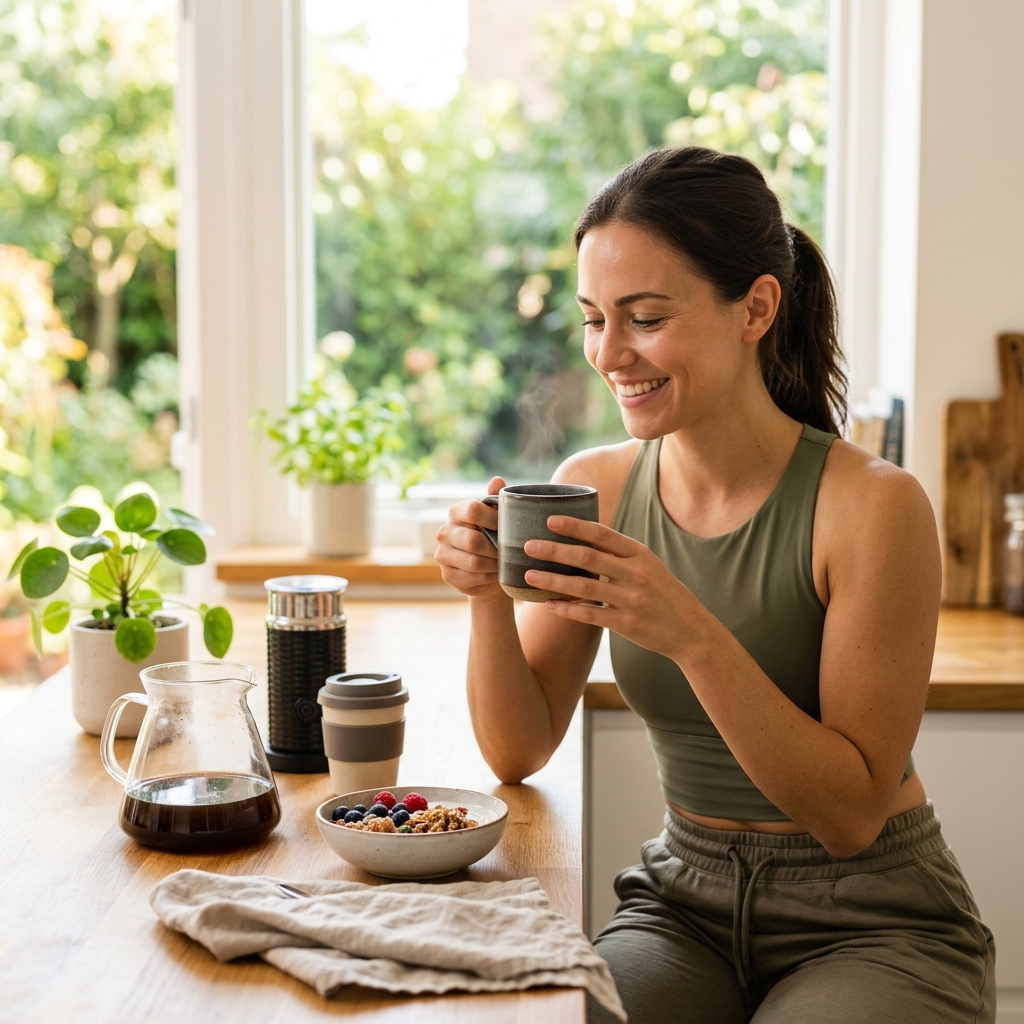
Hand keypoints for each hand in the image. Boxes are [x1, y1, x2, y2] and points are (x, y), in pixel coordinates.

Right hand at [434, 477, 507, 599]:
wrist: (490, 570)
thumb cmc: (495, 538)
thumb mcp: (498, 518)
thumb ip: (496, 500)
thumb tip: (497, 480)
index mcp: (456, 512)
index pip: (472, 510)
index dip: (493, 519)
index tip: (510, 527)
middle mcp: (444, 532)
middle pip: (473, 540)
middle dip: (496, 548)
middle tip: (510, 552)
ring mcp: (442, 554)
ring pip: (473, 562)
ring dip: (494, 564)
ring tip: (505, 563)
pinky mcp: (447, 575)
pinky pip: (471, 578)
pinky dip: (488, 577)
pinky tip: (495, 574)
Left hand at [523, 516, 705, 662]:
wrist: (691, 630)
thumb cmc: (663, 592)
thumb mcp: (648, 565)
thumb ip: (620, 552)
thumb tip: (584, 534)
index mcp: (640, 554)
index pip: (602, 534)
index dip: (575, 526)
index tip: (549, 520)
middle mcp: (636, 574)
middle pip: (588, 558)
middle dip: (555, 550)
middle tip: (528, 546)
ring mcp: (631, 600)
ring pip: (585, 587)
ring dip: (554, 580)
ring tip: (528, 576)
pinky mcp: (626, 624)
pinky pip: (590, 615)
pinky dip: (567, 609)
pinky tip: (548, 604)